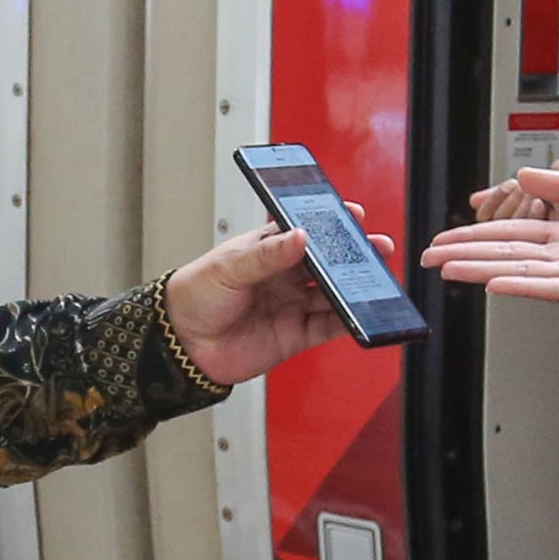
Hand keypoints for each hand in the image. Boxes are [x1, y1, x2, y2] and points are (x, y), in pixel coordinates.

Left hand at [165, 212, 361, 388]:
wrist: (180, 345)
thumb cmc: (194, 295)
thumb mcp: (228, 267)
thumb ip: (267, 254)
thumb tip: (301, 237)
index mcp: (268, 249)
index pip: (306, 230)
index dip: (331, 223)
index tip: (353, 214)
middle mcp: (285, 275)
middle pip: (328, 262)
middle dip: (356, 255)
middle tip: (378, 247)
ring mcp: (293, 305)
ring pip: (335, 294)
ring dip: (358, 287)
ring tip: (378, 280)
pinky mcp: (296, 335)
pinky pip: (329, 327)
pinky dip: (349, 321)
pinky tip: (363, 313)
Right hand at [421, 159, 558, 315]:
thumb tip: (525, 172)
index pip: (512, 231)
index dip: (477, 233)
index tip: (445, 237)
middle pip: (505, 252)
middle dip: (465, 253)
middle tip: (428, 257)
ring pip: (520, 270)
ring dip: (483, 269)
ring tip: (449, 269)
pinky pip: (551, 287)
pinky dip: (522, 284)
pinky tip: (495, 283)